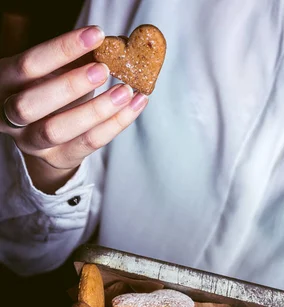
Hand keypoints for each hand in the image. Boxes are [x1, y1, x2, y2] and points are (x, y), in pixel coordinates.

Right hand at [0, 26, 147, 192]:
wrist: (45, 131)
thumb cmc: (51, 89)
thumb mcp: (55, 70)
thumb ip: (76, 58)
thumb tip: (112, 42)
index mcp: (5, 83)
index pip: (29, 65)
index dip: (62, 49)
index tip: (96, 36)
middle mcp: (9, 116)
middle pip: (31, 105)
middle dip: (69, 86)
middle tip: (103, 70)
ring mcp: (31, 142)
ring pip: (57, 130)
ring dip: (95, 110)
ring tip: (125, 91)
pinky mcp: (57, 158)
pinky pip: (87, 143)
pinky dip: (116, 124)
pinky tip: (136, 104)